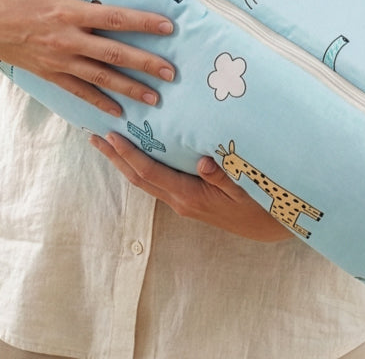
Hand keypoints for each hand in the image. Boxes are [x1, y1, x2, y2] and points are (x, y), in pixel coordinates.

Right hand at [0, 0, 175, 116]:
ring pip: (100, 78)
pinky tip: (117, 111)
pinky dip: (98, 101)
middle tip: (172, 73)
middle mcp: (65, 40)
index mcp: (66, 11)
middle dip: (146, 64)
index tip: (168, 28)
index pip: (114, 18)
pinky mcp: (47, 73)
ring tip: (155, 97)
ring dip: (129, 88)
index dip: (144, 24)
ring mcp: (56, 60)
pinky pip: (77, 90)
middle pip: (114, 54)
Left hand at [90, 132, 290, 242]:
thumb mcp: (246, 188)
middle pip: (138, 178)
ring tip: (108, 143)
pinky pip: (158, 182)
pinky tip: (139, 155)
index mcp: (189, 196)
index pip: (150, 172)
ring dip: (125, 162)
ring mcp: (183, 203)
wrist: (271, 228)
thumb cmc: (260, 204)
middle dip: (115, 158)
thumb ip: (224, 175)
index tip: (110, 136)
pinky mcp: (189, 201)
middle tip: (94, 136)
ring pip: (145, 181)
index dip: (128, 154)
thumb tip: (203, 162)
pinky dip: (142, 167)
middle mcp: (180, 201)